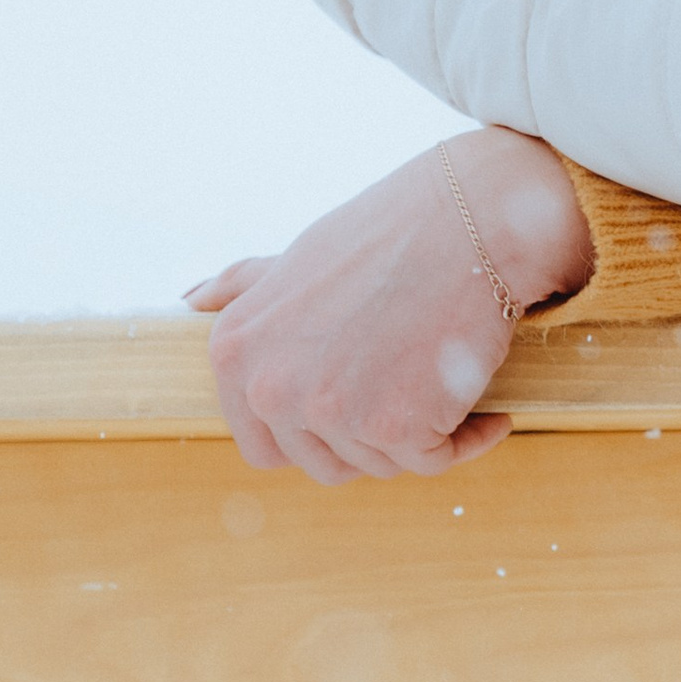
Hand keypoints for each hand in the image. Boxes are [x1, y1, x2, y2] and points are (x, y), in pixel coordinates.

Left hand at [183, 129, 593, 484]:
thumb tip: (191, 297)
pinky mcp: (394, 426)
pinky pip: (435, 460)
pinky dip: (469, 439)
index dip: (317, 433)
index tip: (361, 400)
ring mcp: (329, 410)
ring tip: (447, 380)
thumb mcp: (298, 257)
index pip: (263, 445)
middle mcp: (270, 387)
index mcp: (235, 351)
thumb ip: (244, 286)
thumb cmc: (391, 233)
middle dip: (370, 438)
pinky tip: (489, 413)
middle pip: (322, 464)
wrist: (472, 216)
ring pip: (380, 464)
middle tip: (412, 386)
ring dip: (420, 437)